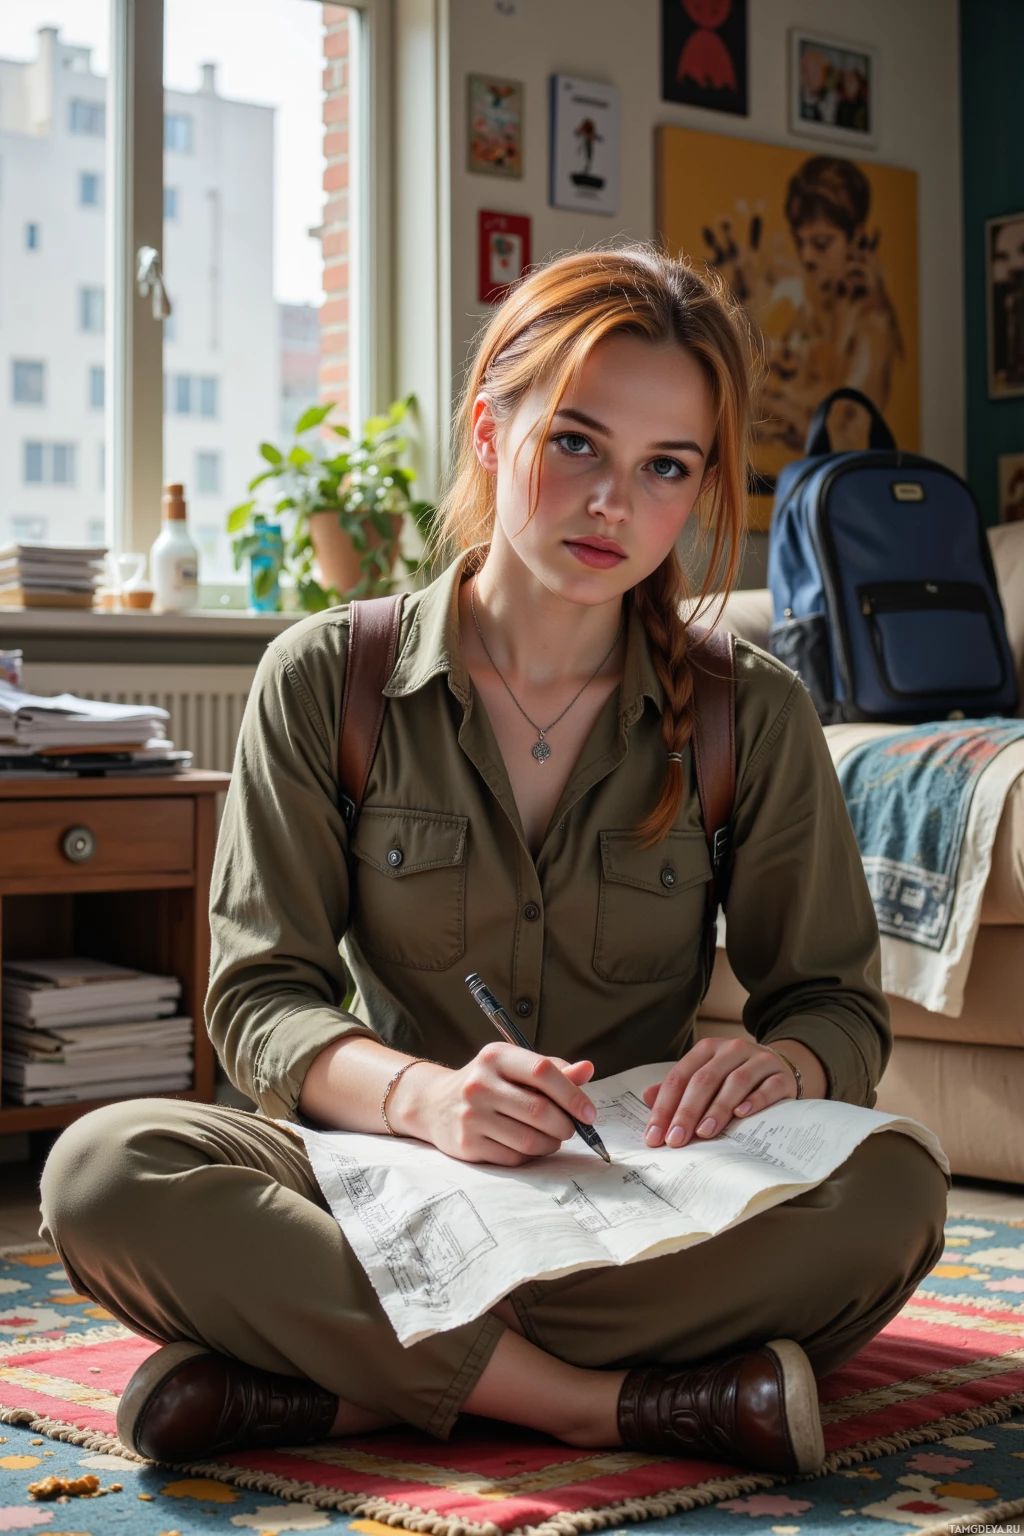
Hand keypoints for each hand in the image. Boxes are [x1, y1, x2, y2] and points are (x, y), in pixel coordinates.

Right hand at [393, 1044, 596, 1166]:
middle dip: (565, 1125)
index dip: (572, 1094)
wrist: (434, 1104)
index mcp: (496, 1056)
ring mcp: (471, 1116)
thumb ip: (552, 1070)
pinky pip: (514, 1158)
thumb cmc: (487, 1082)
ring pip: (530, 1140)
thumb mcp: (514, 1066)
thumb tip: (588, 1070)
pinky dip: (530, 1155)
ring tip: (551, 1137)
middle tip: (570, 1128)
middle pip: (539, 1111)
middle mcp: (479, 1084)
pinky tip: (527, 1145)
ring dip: (551, 1143)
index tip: (589, 1113)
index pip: (542, 1072)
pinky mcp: (467, 1144)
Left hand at [641, 1037, 798, 1147]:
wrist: (781, 1069)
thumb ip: (679, 1089)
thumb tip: (647, 1098)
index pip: (680, 1076)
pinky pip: (768, 1087)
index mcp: (707, 1050)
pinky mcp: (781, 1075)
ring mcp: (759, 1060)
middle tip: (676, 1139)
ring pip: (736, 1081)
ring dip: (718, 1108)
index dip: (665, 1106)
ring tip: (704, 1132)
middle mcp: (732, 1050)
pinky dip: (755, 1100)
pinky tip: (742, 1114)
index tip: (655, 1135)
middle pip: (705, 1079)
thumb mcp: (707, 1078)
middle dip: (687, 1111)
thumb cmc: (736, 1078)